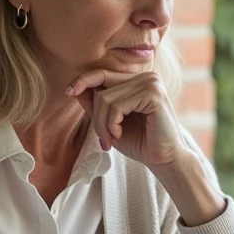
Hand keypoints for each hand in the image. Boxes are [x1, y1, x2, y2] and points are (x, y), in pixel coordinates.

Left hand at [66, 70, 185, 167]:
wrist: (164, 160)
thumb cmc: (140, 143)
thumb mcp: (111, 123)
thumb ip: (96, 105)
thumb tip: (74, 89)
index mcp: (137, 80)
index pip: (103, 73)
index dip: (83, 81)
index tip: (68, 92)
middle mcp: (146, 77)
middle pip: (101, 87)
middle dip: (95, 117)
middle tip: (103, 139)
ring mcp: (151, 83)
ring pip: (106, 98)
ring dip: (103, 124)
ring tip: (112, 139)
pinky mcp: (154, 94)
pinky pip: (117, 106)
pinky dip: (112, 124)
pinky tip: (119, 134)